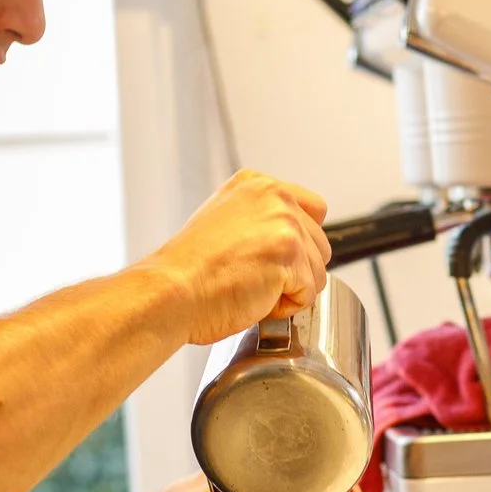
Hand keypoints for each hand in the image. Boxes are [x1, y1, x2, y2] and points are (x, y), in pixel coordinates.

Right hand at [148, 170, 331, 346]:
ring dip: (290, 290)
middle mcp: (274, 195)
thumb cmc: (188, 271)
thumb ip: (261, 220)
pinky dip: (285, 307)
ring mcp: (284, 222)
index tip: (270, 258)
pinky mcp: (289, 253)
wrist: (171, 291)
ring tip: (250, 287)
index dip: (298, 243)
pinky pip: (309, 293)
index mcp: (257, 184)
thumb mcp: (224, 222)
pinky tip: (253, 298)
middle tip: (252, 277)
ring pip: (318, 271)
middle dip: (295, 270)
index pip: (313, 210)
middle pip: (319, 243)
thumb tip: (293, 242)